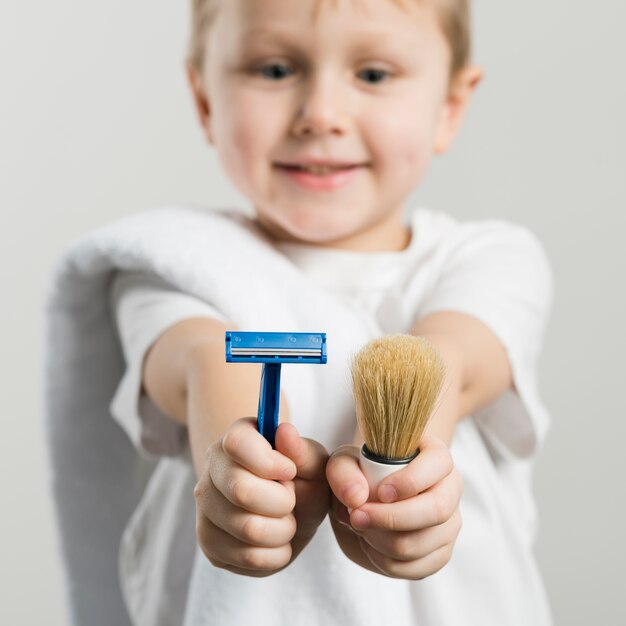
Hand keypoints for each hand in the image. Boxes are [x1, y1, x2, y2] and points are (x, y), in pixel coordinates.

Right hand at [194, 417, 328, 576]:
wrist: (292, 512)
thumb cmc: (303, 480)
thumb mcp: (313, 462)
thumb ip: (302, 450)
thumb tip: (284, 431)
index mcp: (236, 438)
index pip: (237, 443)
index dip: (270, 462)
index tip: (289, 471)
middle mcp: (212, 469)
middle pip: (242, 491)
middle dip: (282, 502)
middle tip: (290, 500)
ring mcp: (205, 508)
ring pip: (247, 529)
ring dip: (282, 530)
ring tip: (286, 521)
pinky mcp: (209, 544)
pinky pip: (247, 558)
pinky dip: (275, 554)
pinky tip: (277, 540)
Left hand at [326, 435, 461, 579]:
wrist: (363, 502)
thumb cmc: (360, 474)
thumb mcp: (344, 464)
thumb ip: (343, 473)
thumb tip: (356, 497)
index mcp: (434, 456)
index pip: (438, 463)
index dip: (411, 481)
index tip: (380, 492)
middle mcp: (449, 488)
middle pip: (436, 510)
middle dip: (391, 518)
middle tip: (357, 517)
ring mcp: (448, 524)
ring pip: (421, 543)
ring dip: (380, 540)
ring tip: (359, 526)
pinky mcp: (440, 553)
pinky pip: (415, 568)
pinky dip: (384, 559)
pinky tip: (370, 542)